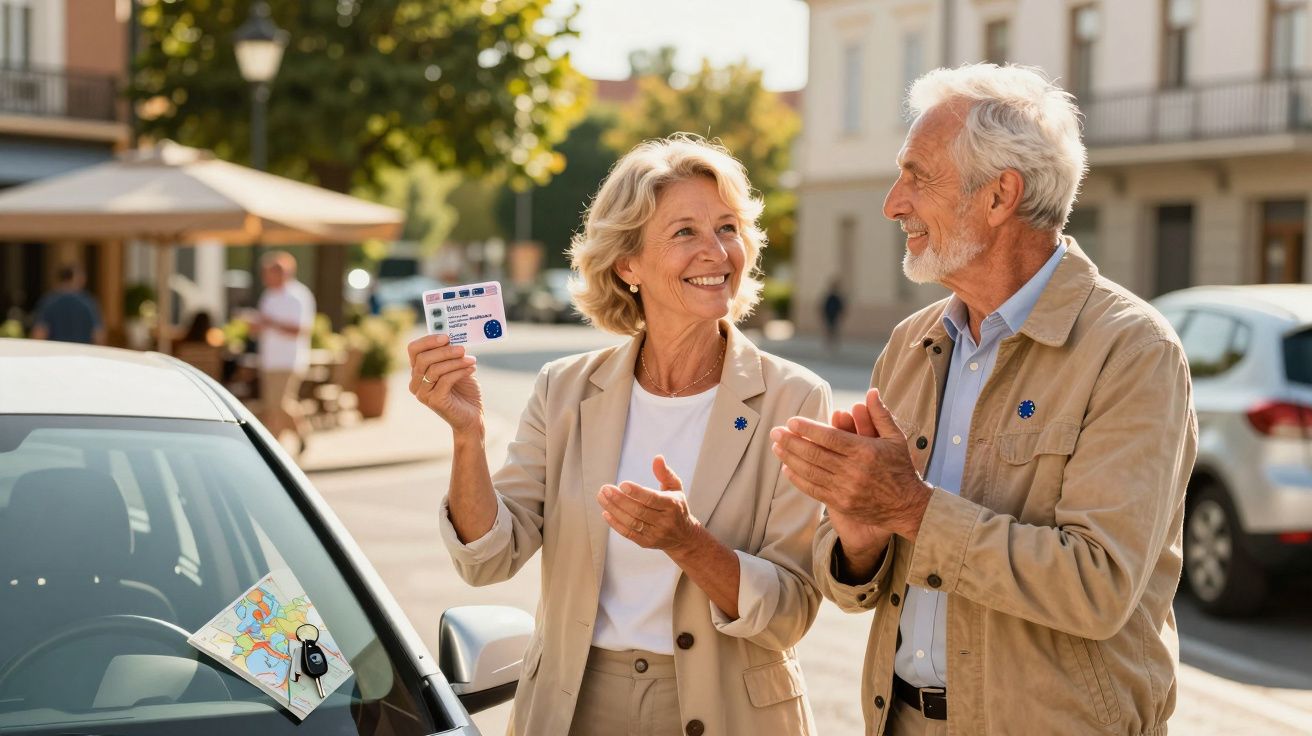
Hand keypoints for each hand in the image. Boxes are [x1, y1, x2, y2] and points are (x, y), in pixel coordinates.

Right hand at [408, 334, 483, 433]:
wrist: (472, 416)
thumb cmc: (464, 391)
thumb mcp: (457, 367)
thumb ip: (451, 354)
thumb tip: (454, 336)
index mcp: (418, 371)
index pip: (413, 350)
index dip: (428, 340)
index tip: (446, 336)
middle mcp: (416, 383)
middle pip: (423, 359)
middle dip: (444, 351)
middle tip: (462, 348)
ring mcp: (423, 394)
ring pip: (434, 369)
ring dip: (455, 361)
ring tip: (471, 359)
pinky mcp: (434, 401)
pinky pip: (445, 380)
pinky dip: (460, 371)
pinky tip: (472, 368)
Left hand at [597, 456, 701, 552]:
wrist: (684, 536)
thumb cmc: (677, 506)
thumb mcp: (675, 488)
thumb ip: (665, 473)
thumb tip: (657, 458)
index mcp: (672, 505)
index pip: (652, 499)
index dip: (636, 492)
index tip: (622, 484)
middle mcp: (665, 521)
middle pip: (638, 511)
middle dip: (619, 499)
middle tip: (605, 489)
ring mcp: (655, 534)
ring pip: (631, 522)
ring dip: (614, 510)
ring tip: (602, 497)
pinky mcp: (646, 543)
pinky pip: (628, 534)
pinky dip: (615, 524)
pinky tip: (606, 512)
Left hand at [771, 388, 931, 541]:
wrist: (907, 506)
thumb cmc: (900, 468)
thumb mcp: (896, 438)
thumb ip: (880, 415)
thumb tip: (871, 391)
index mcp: (865, 451)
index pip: (829, 437)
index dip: (808, 429)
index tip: (791, 422)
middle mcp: (853, 470)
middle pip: (814, 454)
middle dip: (791, 442)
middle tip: (775, 432)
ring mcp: (845, 489)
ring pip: (810, 472)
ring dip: (790, 459)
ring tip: (776, 447)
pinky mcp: (841, 503)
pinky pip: (814, 490)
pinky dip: (798, 479)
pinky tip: (787, 469)